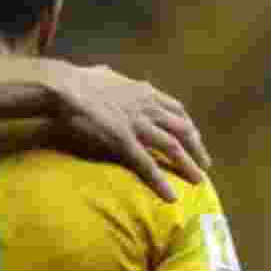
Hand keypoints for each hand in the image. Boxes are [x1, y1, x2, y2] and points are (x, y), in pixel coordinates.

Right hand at [56, 64, 210, 201]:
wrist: (66, 87)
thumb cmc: (78, 81)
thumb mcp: (104, 75)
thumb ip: (113, 80)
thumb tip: (106, 74)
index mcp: (143, 92)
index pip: (176, 109)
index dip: (188, 125)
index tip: (194, 137)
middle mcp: (147, 107)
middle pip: (182, 128)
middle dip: (196, 147)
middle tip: (204, 164)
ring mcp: (138, 125)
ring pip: (172, 147)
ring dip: (188, 165)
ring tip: (198, 182)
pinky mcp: (125, 142)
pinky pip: (147, 164)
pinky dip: (161, 182)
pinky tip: (170, 196)